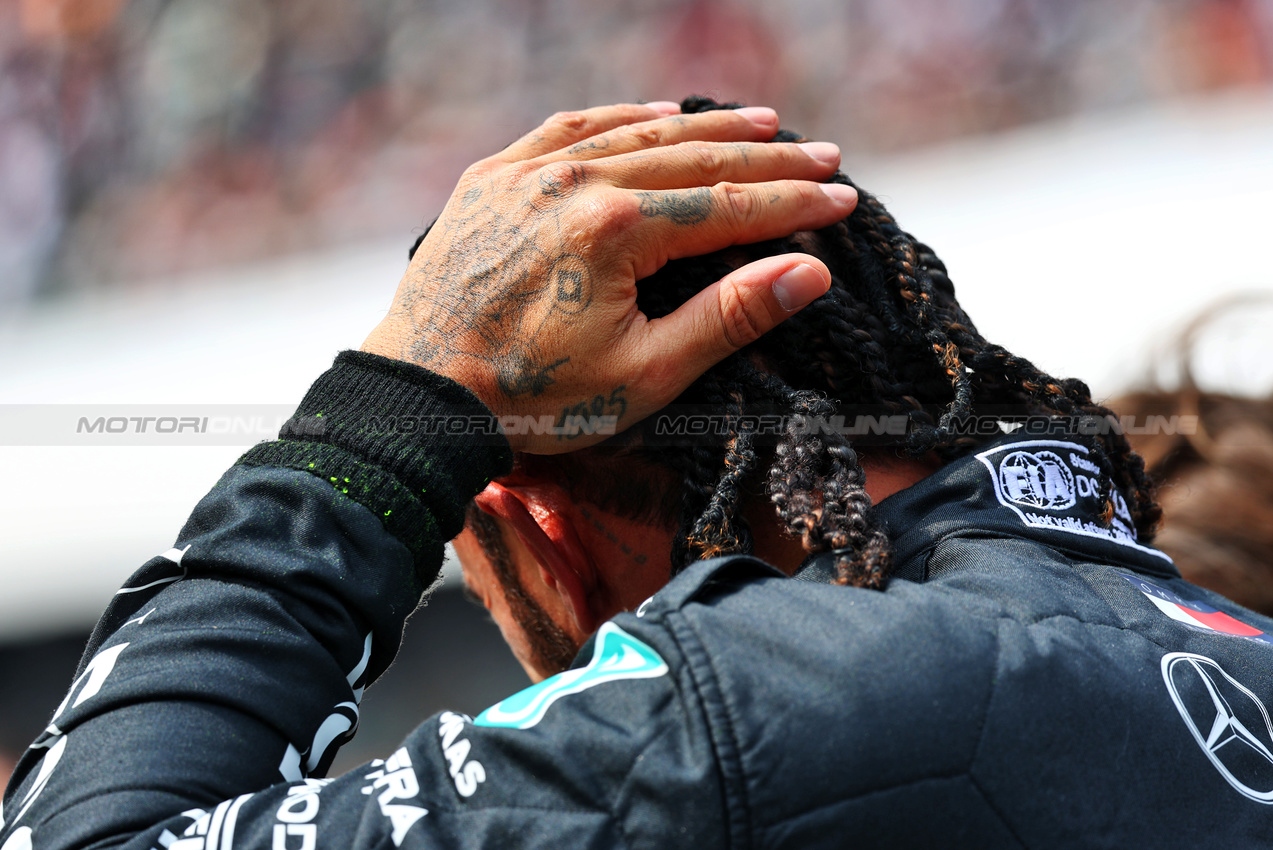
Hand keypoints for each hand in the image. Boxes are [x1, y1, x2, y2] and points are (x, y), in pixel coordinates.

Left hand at [361, 101, 856, 451]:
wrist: (420, 399)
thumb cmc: (534, 401)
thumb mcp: (644, 374)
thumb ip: (728, 317)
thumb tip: (807, 271)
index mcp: (615, 232)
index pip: (727, 205)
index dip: (791, 201)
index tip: (842, 198)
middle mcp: (574, 184)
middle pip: (692, 159)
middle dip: (766, 157)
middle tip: (823, 154)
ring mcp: (528, 175)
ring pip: (635, 135)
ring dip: (704, 127)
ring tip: (762, 120)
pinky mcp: (492, 179)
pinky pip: (568, 129)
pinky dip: (621, 119)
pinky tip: (657, 114)